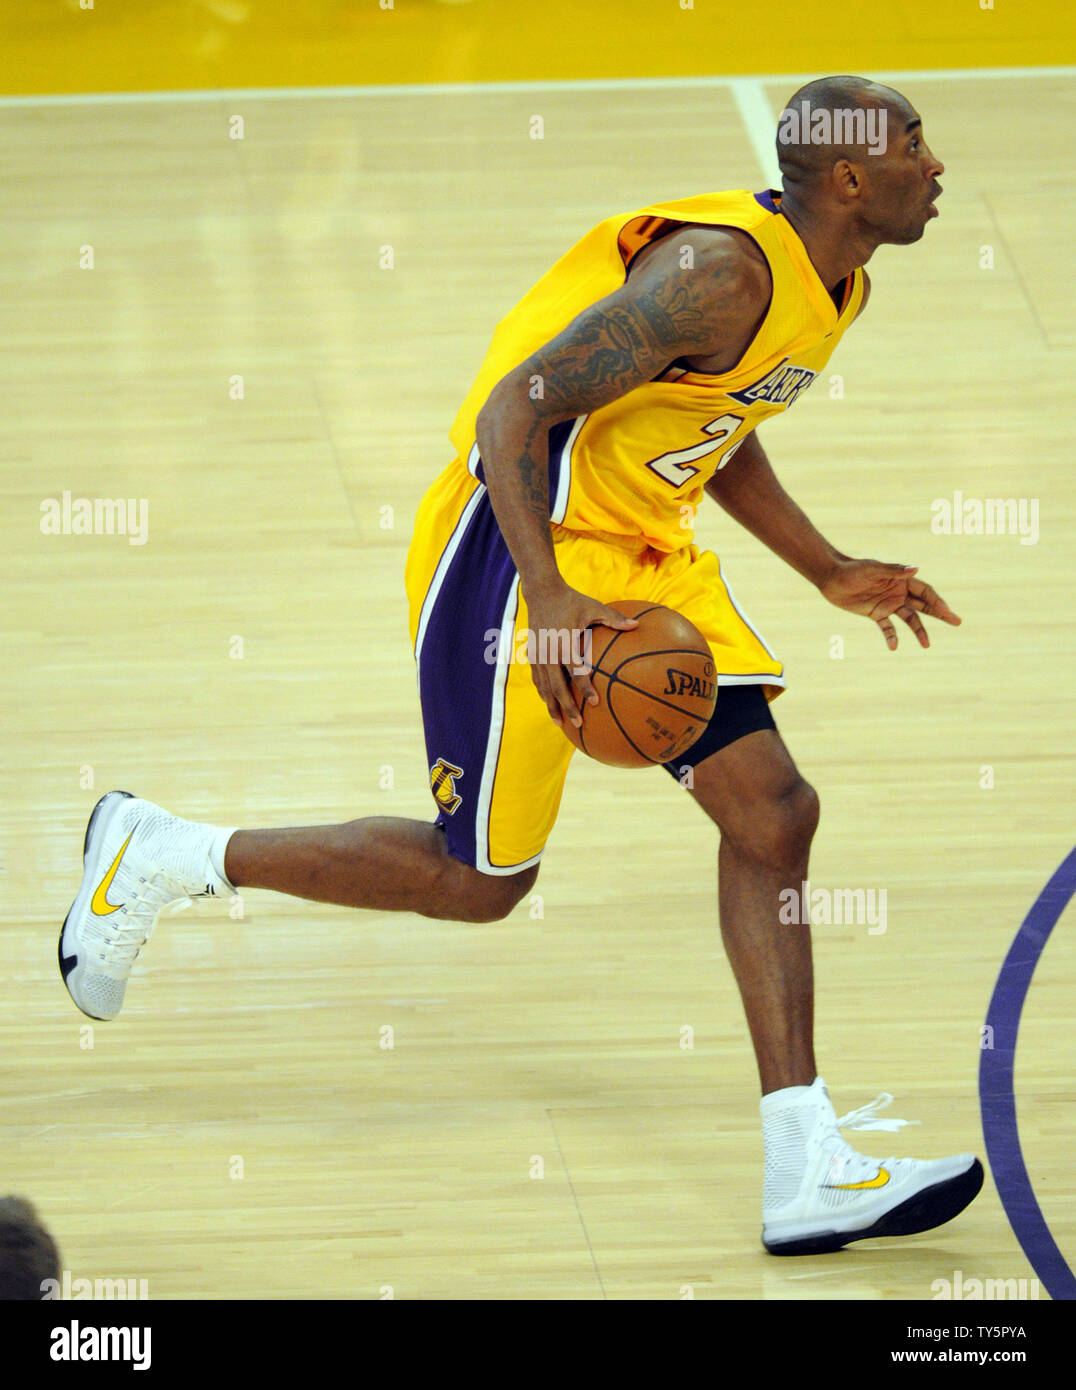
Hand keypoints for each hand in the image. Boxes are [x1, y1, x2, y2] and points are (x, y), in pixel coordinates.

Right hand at [522, 581, 637, 726]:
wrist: (542, 592)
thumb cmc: (572, 600)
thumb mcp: (593, 607)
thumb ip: (614, 618)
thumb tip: (636, 626)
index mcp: (565, 642)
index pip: (576, 671)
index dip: (585, 688)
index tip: (594, 703)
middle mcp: (549, 652)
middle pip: (557, 686)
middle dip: (567, 707)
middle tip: (579, 723)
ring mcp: (538, 655)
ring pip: (544, 687)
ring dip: (552, 706)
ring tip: (560, 723)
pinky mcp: (532, 654)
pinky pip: (537, 679)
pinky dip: (543, 693)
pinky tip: (549, 704)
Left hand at [819, 558, 961, 649]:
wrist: (832, 578)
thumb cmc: (853, 570)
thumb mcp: (873, 569)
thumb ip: (894, 570)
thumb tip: (916, 568)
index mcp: (901, 580)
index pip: (925, 591)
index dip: (937, 601)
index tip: (947, 612)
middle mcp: (898, 592)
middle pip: (924, 605)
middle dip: (940, 613)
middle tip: (957, 621)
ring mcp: (888, 604)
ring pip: (909, 619)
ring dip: (918, 630)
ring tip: (927, 645)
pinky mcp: (875, 613)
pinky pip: (887, 627)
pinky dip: (891, 637)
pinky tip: (893, 647)